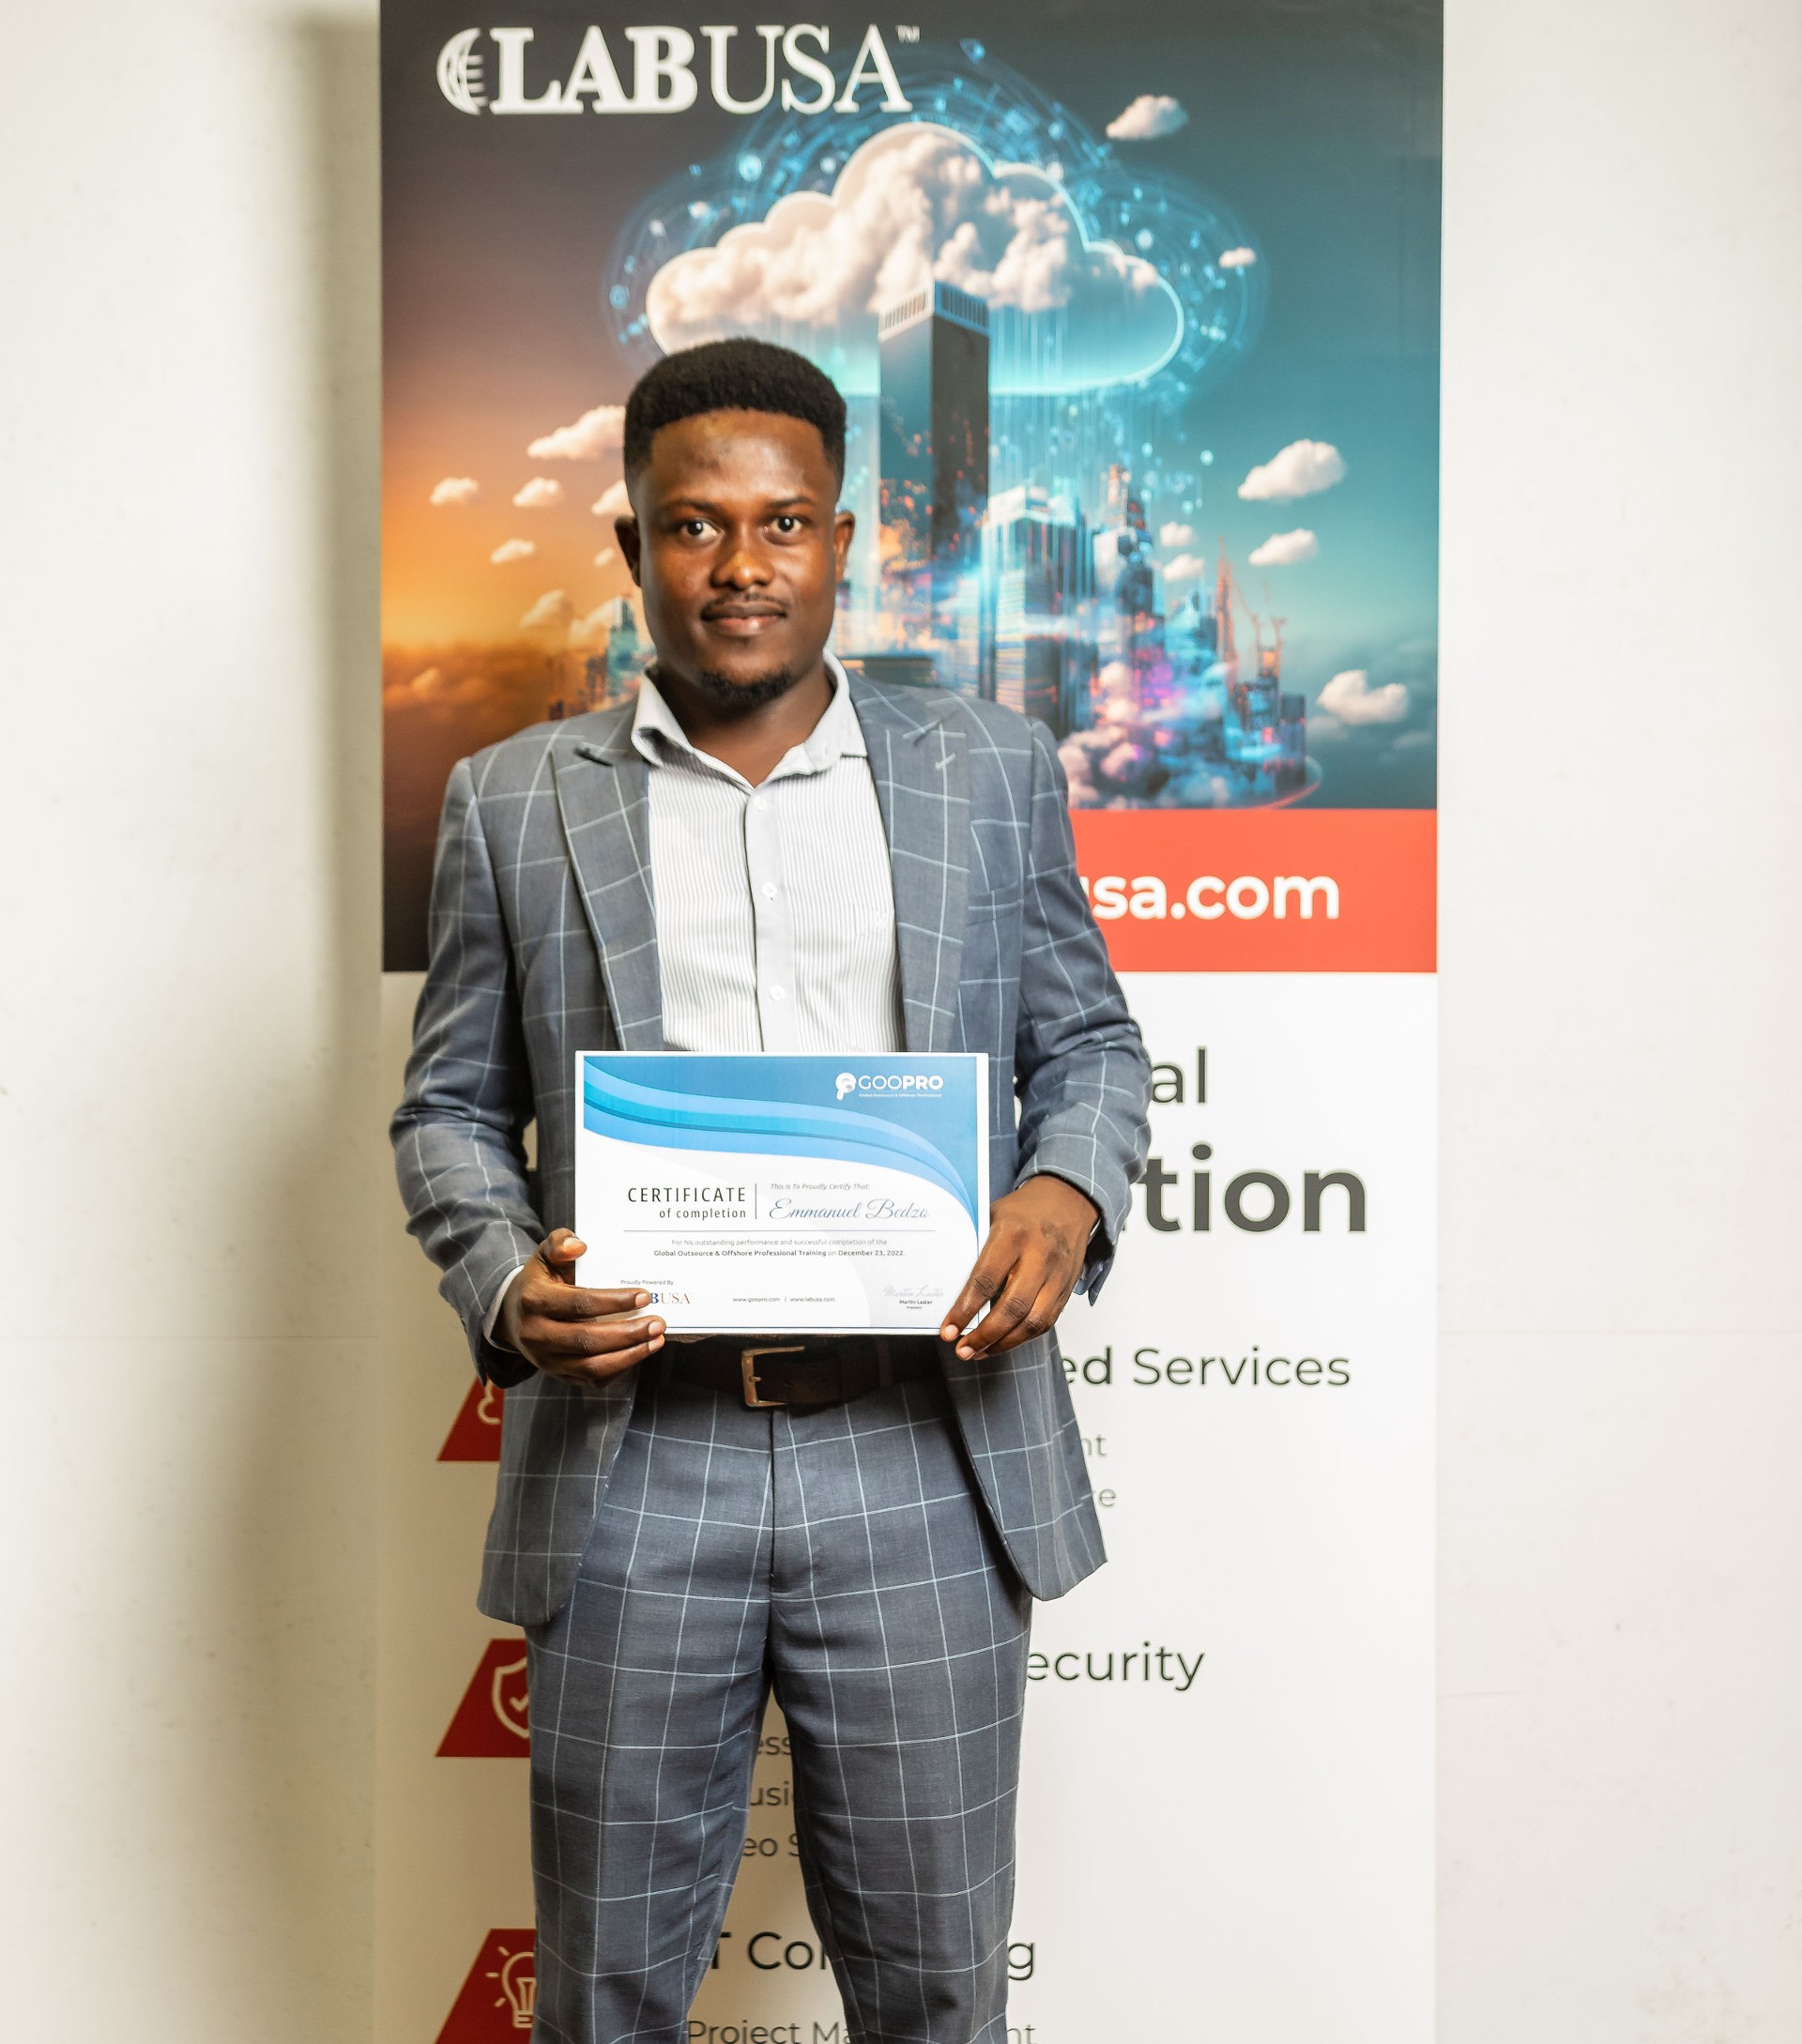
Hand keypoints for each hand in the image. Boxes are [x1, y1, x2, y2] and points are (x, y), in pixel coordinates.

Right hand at [497, 1228, 665, 1385]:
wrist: (513, 1315)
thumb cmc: (540, 1280)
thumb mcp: (545, 1255)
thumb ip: (560, 1243)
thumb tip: (579, 1246)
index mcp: (534, 1300)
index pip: (580, 1304)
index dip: (614, 1302)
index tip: (644, 1296)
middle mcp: (537, 1334)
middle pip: (587, 1340)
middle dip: (628, 1333)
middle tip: (658, 1323)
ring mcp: (546, 1360)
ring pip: (591, 1367)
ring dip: (629, 1355)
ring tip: (656, 1340)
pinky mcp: (558, 1375)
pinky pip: (592, 1379)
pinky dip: (619, 1369)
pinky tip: (639, 1352)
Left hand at [940, 1176, 1099, 1361]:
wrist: (1068, 1201)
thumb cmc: (1023, 1211)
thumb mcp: (993, 1215)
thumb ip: (974, 1245)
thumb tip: (946, 1283)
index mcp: (1013, 1235)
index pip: (985, 1279)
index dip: (965, 1310)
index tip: (948, 1330)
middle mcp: (1039, 1256)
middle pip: (1012, 1307)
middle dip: (984, 1335)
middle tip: (962, 1349)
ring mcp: (1057, 1275)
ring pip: (1033, 1321)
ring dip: (1003, 1344)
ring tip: (978, 1353)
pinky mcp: (1067, 1288)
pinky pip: (1046, 1321)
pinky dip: (1022, 1338)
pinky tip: (1001, 1343)